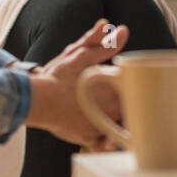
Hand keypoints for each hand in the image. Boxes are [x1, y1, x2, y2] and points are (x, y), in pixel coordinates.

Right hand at [26, 19, 130, 148]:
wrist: (37, 99)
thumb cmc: (58, 76)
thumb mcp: (81, 54)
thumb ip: (103, 44)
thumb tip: (123, 30)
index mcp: (116, 87)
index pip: (139, 91)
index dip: (139, 91)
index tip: (138, 90)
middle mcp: (112, 107)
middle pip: (133, 112)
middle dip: (133, 110)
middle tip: (131, 108)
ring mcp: (101, 124)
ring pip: (122, 131)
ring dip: (122, 129)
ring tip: (119, 125)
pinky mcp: (88, 138)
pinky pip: (103, 146)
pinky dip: (106, 145)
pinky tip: (106, 141)